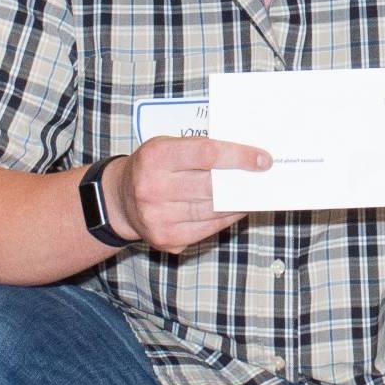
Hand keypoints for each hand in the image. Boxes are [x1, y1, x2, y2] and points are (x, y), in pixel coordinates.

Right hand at [108, 135, 272, 254]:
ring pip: (213, 209)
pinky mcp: (166, 239)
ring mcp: (158, 217)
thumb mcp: (167, 146)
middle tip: (265, 177)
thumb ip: (200, 149)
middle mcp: (153, 188)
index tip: (263, 159)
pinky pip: (207, 228)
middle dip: (243, 181)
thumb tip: (245, 158)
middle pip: (212, 185)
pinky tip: (238, 208)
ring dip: (239, 201)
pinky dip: (227, 218)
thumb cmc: (152, 167)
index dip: (239, 156)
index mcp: (155, 157)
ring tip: (255, 192)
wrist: (118, 200)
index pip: (206, 154)